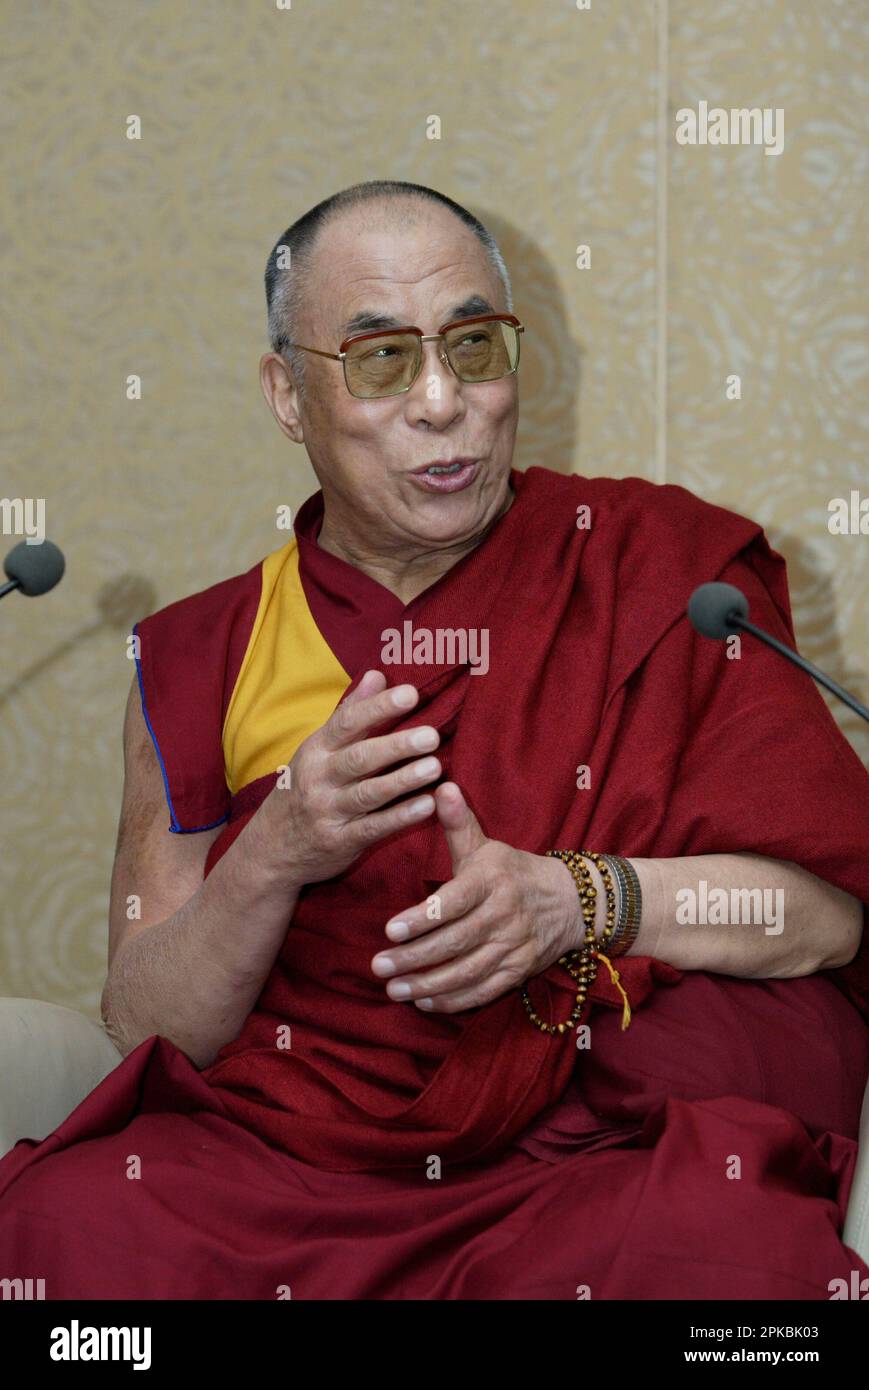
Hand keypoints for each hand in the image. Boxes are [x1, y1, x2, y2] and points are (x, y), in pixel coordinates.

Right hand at [253, 669, 441, 888]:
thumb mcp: (318, 749)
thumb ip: (350, 712)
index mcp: (316, 749)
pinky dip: (400, 818)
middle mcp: (319, 778)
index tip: (411, 694)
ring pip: (368, 793)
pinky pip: (373, 828)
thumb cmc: (304, 787)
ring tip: (435, 767)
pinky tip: (427, 806)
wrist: (271, 848)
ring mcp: (328, 811)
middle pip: (359, 758)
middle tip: (431, 735)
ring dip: (402, 780)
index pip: (348, 722)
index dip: (379, 707)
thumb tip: (378, 674)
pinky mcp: (339, 842)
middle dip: (396, 746)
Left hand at [370, 782, 582, 1011]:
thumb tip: (440, 786)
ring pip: (468, 971)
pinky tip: (423, 1000)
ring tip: (393, 988)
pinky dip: (453, 1000)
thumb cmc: (513, 871)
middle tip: (379, 966)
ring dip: (428, 984)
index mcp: (492, 880)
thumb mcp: (487, 846)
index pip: (455, 902)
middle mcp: (504, 915)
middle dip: (414, 957)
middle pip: (456, 942)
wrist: (571, 902)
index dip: (423, 918)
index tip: (390, 929)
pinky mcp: (519, 971)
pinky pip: (484, 990)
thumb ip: (458, 823)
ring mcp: (514, 946)